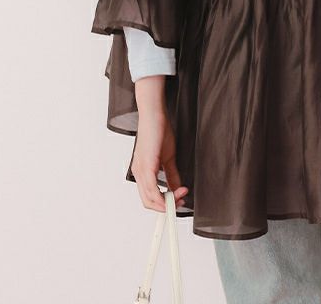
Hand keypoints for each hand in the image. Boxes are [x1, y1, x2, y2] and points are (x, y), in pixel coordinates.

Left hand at [131, 76, 188, 211]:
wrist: (154, 115)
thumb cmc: (159, 131)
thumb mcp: (168, 157)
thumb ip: (172, 175)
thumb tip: (177, 189)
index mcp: (142, 172)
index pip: (149, 197)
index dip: (164, 203)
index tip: (179, 201)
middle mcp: (138, 173)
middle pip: (148, 202)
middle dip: (166, 206)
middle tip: (181, 201)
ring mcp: (140, 170)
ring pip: (149, 199)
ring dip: (167, 202)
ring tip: (182, 195)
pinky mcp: (145, 166)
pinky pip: (151, 189)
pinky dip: (163, 196)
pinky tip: (175, 193)